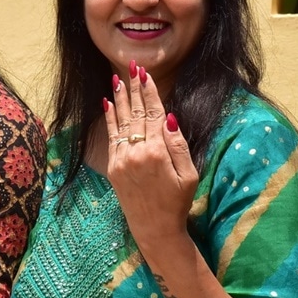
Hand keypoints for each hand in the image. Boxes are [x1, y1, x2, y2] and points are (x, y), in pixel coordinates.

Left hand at [104, 61, 198, 249]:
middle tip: (131, 67)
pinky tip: (108, 104)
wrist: (155, 230)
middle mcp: (135, 152)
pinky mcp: (113, 167)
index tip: (145, 74)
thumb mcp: (189, 175)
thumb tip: (169, 116)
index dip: (149, 92)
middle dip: (134, 88)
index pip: (153, 113)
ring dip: (120, 99)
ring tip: (118, 79)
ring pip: (120, 122)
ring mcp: (121, 160)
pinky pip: (110, 137)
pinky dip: (110, 119)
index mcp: (157, 152)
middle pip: (136, 113)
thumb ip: (178, 144)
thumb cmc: (177, 203)